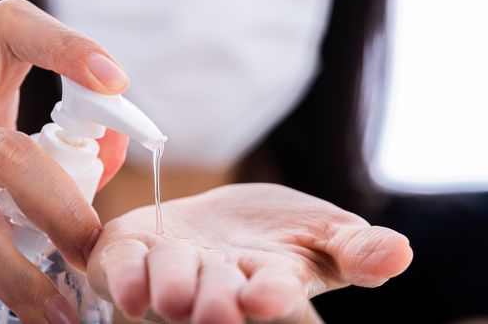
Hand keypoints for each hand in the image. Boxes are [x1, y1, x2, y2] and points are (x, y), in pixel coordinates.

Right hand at [0, 0, 128, 322]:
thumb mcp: (15, 134)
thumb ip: (65, 137)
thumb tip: (115, 141)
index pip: (13, 29)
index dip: (65, 45)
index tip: (118, 81)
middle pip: (8, 157)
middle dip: (60, 208)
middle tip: (91, 248)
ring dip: (22, 281)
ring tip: (61, 316)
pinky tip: (19, 321)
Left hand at [88, 183, 412, 322]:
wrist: (225, 216)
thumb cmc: (278, 228)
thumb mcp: (326, 230)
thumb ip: (358, 246)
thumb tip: (400, 254)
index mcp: (268, 280)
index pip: (273, 292)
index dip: (271, 295)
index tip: (267, 295)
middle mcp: (218, 282)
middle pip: (218, 295)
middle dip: (217, 302)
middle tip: (215, 308)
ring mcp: (173, 268)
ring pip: (171, 281)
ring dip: (172, 285)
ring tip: (172, 292)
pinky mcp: (135, 249)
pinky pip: (124, 266)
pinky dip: (124, 274)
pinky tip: (127, 285)